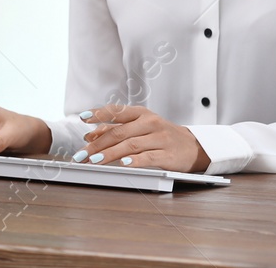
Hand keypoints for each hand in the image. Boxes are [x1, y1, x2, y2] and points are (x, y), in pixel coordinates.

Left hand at [78, 104, 210, 171]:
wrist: (193, 146)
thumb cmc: (162, 136)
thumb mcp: (141, 127)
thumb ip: (117, 129)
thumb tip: (90, 135)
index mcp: (142, 114)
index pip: (117, 111)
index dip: (99, 114)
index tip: (82, 118)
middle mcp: (150, 123)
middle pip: (120, 132)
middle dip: (97, 144)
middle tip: (81, 154)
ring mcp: (160, 138)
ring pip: (131, 145)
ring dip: (110, 153)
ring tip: (94, 160)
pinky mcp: (167, 154)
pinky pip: (149, 157)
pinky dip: (135, 160)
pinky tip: (124, 164)